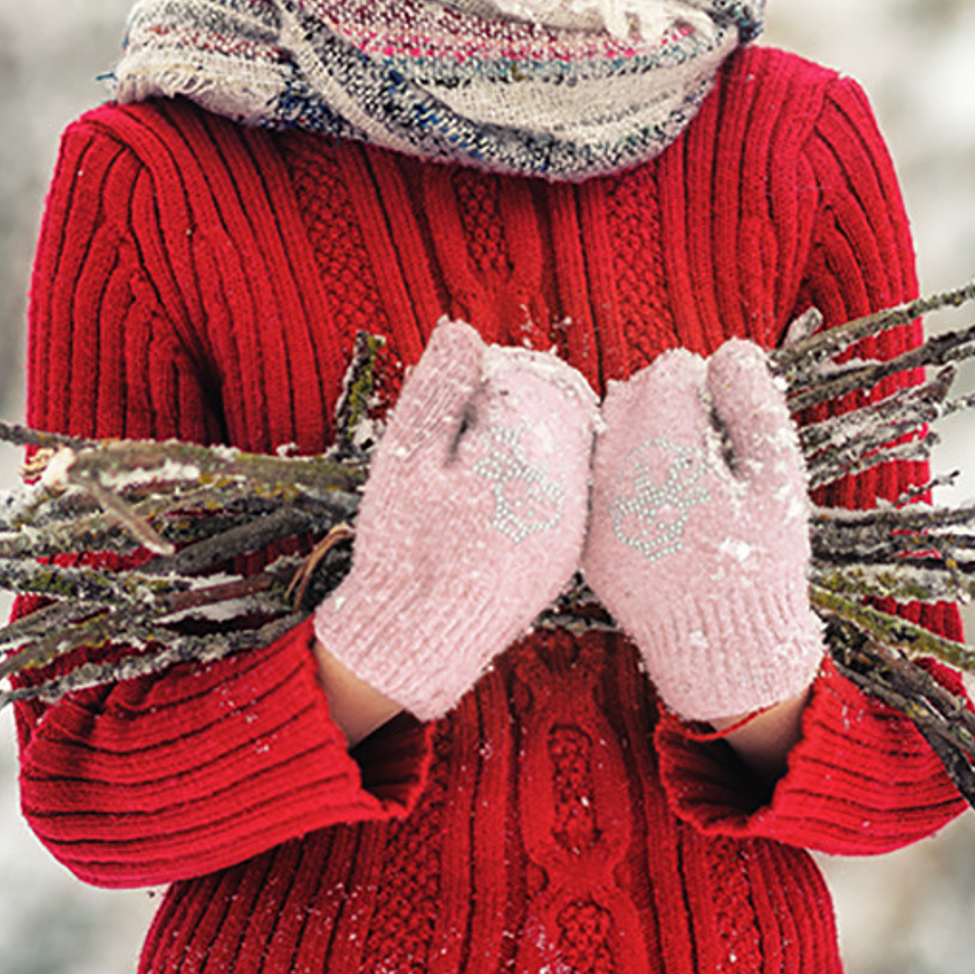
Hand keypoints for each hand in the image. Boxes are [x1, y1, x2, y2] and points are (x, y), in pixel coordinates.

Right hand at [314, 318, 596, 721]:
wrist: (414, 643)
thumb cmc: (403, 551)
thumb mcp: (405, 459)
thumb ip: (439, 390)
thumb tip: (461, 330)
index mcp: (524, 461)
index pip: (521, 386)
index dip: (477, 392)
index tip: (449, 421)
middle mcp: (564, 495)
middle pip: (551, 416)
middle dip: (506, 417)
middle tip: (455, 454)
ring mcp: (571, 529)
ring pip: (562, 456)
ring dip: (523, 450)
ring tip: (468, 482)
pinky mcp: (567, 556)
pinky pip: (562, 497)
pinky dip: (532, 487)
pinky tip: (490, 508)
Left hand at [583, 339, 822, 722]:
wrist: (723, 653)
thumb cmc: (761, 565)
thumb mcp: (778, 479)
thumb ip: (755, 403)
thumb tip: (729, 350)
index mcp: (667, 453)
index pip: (671, 370)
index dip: (708, 385)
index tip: (729, 422)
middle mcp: (616, 475)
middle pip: (633, 393)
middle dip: (672, 404)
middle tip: (711, 449)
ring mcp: (595, 511)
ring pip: (610, 432)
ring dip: (644, 435)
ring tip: (687, 477)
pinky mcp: (586, 541)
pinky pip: (598, 479)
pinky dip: (624, 477)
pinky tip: (661, 508)